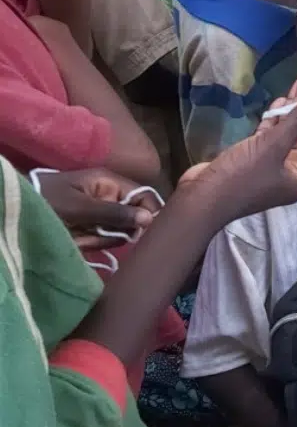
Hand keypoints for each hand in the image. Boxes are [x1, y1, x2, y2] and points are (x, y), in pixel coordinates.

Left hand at [36, 168, 159, 249]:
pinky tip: (76, 240)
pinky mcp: (91, 227)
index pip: (144, 196)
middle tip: (95, 235)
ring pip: (118, 232)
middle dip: (116, 231)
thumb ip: (115, 213)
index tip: (149, 233)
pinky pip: (103, 239)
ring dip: (100, 239)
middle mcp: (110, 197)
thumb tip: (149, 219)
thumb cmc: (48, 201)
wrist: (15, 210)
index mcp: (110, 183)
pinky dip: (91, 243)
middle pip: (133, 218)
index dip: (151, 212)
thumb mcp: (80, 207)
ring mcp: (101, 213)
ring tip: (78, 237)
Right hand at [178, 69, 296, 222]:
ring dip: (288, 112)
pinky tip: (275, 105)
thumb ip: (296, 122)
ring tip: (291, 86)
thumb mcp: (272, 146)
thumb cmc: (241, 175)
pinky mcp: (253, 162)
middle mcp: (291, 173)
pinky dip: (272, 122)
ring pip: (286, 134)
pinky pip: (269, 139)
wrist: (201, 199)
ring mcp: (272, 168)